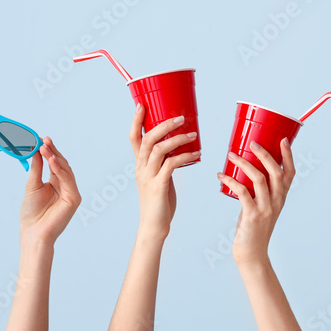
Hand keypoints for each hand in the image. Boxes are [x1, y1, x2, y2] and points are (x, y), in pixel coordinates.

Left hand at [20, 138, 81, 247]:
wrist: (33, 233)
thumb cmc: (32, 214)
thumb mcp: (32, 186)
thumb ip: (37, 168)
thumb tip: (37, 150)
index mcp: (56, 183)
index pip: (55, 163)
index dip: (49, 151)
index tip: (42, 139)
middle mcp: (65, 186)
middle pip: (62, 164)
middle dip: (53, 151)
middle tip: (44, 140)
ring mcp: (71, 192)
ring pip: (66, 170)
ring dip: (55, 157)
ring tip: (44, 147)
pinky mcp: (74, 198)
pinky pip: (68, 180)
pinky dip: (59, 169)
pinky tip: (51, 161)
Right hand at [129, 104, 198, 241]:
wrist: (154, 226)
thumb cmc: (159, 202)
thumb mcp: (158, 178)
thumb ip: (164, 163)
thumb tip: (179, 148)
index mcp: (140, 164)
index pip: (134, 137)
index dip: (137, 120)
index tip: (142, 104)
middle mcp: (141, 168)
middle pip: (148, 138)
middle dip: (164, 125)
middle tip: (180, 118)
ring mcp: (148, 177)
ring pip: (159, 149)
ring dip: (178, 139)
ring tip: (193, 135)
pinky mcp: (158, 186)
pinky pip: (171, 165)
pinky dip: (184, 156)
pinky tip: (196, 155)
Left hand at [217, 140, 294, 266]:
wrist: (252, 253)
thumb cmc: (254, 228)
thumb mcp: (262, 206)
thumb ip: (259, 190)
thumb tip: (245, 168)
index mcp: (281, 197)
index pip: (290, 173)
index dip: (288, 155)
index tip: (282, 140)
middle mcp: (277, 201)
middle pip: (276, 172)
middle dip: (265, 154)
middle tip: (253, 144)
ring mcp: (266, 208)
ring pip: (259, 179)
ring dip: (245, 164)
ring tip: (232, 155)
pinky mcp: (252, 215)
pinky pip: (242, 192)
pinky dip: (231, 180)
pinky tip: (221, 175)